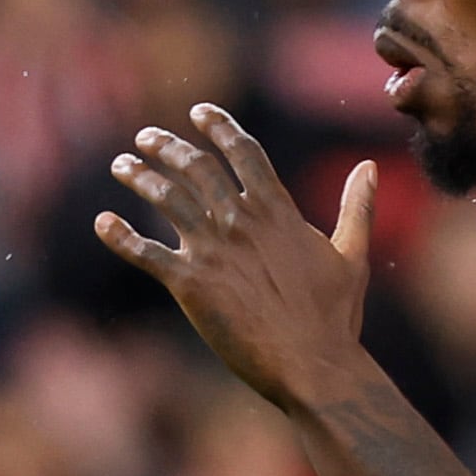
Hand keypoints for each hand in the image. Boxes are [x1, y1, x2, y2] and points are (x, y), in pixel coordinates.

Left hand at [97, 106, 375, 408]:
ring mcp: (213, 249)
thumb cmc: (336, 316)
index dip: (220, 127)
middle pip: (196, 167)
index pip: (245, 152)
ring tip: (121, 165)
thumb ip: (357, 207)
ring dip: (139, 177)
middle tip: (147, 137)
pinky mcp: (190, 283)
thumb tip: (370, 167)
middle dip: (167, 146)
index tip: (199, 112)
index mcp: (278, 211)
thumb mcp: (352, 254)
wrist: (313, 364)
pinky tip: (104, 223)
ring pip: (165, 198)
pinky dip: (119, 236)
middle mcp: (241, 221)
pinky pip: (144, 252)